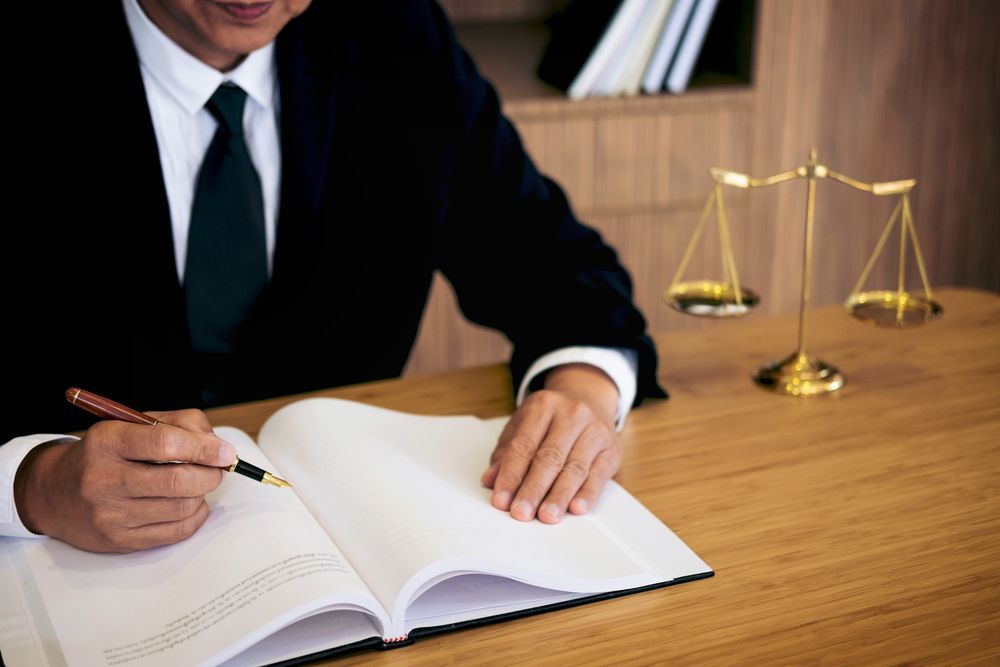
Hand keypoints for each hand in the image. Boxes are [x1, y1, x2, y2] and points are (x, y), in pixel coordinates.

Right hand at [12, 410, 235, 552]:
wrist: (54, 493)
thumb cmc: (107, 454)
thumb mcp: (134, 425)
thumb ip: (181, 425)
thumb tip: (219, 448)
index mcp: (107, 442)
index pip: (165, 443)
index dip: (204, 448)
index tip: (225, 452)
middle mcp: (104, 479)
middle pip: (177, 481)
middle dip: (210, 474)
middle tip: (218, 468)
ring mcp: (110, 514)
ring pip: (181, 508)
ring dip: (202, 494)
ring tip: (197, 484)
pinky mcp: (120, 541)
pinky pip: (176, 532)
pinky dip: (195, 516)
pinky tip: (189, 503)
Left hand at [481, 363, 621, 523]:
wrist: (589, 400)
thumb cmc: (550, 420)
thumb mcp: (523, 426)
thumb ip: (506, 453)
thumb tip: (491, 480)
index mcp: (543, 406)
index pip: (524, 445)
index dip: (511, 475)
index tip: (501, 500)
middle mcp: (571, 415)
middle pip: (549, 458)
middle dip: (533, 489)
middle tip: (521, 512)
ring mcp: (595, 431)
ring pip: (574, 468)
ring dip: (559, 496)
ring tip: (546, 516)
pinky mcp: (612, 450)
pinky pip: (598, 475)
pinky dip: (587, 494)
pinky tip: (576, 508)